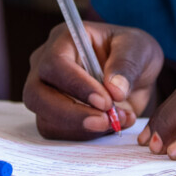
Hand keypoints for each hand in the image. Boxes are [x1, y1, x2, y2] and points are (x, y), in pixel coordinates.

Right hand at [24, 23, 162, 137]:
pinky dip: (84, 136)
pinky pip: (57, 132)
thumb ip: (127, 65)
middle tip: (104, 121)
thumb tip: (114, 90)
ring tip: (116, 121)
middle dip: (70, 113)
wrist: (135, 74)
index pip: (56, 63)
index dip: (76, 85)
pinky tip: (110, 125)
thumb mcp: (138, 49)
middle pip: (37, 94)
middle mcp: (46, 64)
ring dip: (81, 128)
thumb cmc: (132, 52)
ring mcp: (45, 91)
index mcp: (64, 39)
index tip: (105, 101)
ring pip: (45, 119)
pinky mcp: (52, 115)